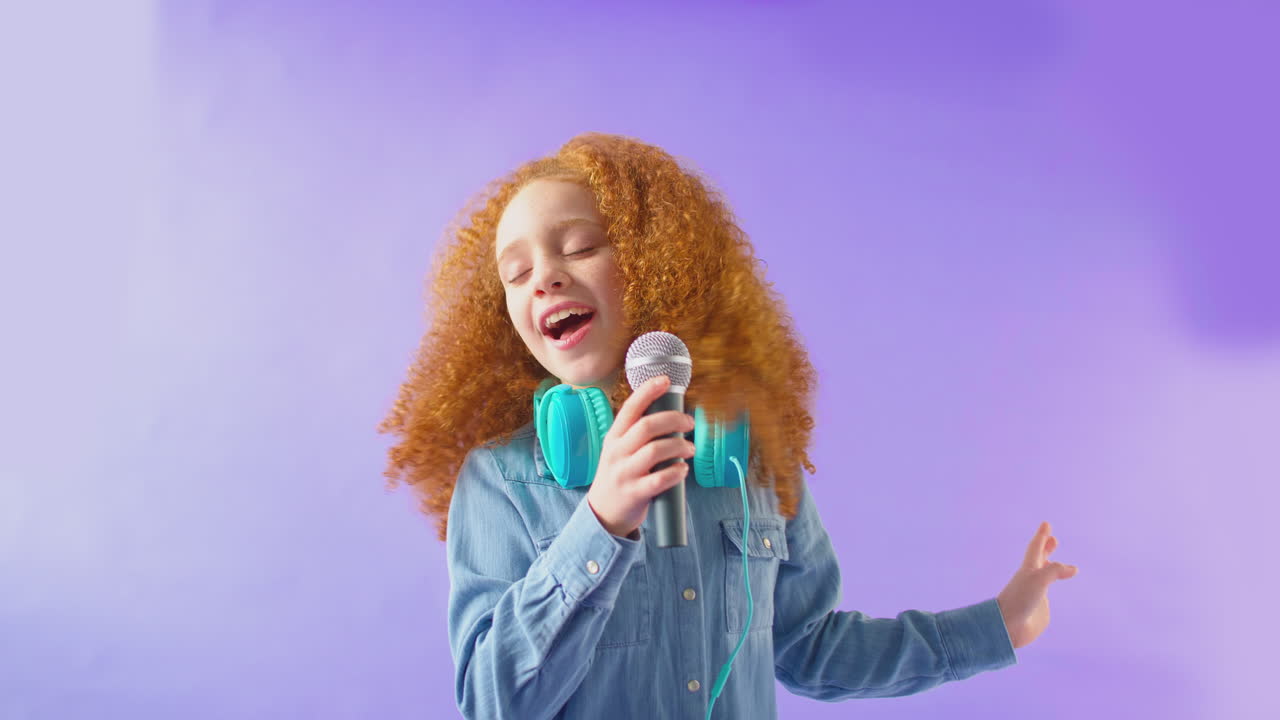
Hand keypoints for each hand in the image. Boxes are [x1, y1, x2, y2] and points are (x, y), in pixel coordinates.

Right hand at [586, 375, 695, 537]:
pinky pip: (659, 479)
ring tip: (690, 449)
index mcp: (614, 437)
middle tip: (689, 423)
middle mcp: (617, 452)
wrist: (602, 513)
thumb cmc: (618, 476)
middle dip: (673, 420)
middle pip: (647, 426)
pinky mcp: (634, 493)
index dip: (648, 391)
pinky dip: (675, 472)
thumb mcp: (618, 450)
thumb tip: (669, 415)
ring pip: (655, 451)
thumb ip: (636, 434)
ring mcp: (625, 473)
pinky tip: (682, 470)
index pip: (630, 408)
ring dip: (678, 447)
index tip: (665, 381)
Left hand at [996, 521, 1078, 648]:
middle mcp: (1032, 579)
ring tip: (1058, 564)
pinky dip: (1051, 588)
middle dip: (1046, 548)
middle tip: (1053, 539)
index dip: (1042, 536)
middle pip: (1040, 559)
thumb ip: (1056, 570)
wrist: (1008, 626)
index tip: (1046, 524)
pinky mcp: (1039, 608)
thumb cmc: (1020, 599)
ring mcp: (1035, 593)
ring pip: (1045, 576)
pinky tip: (1051, 590)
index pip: (1036, 548)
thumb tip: (1073, 568)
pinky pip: (1046, 594)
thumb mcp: (1039, 579)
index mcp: (1028, 569)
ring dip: (1051, 567)